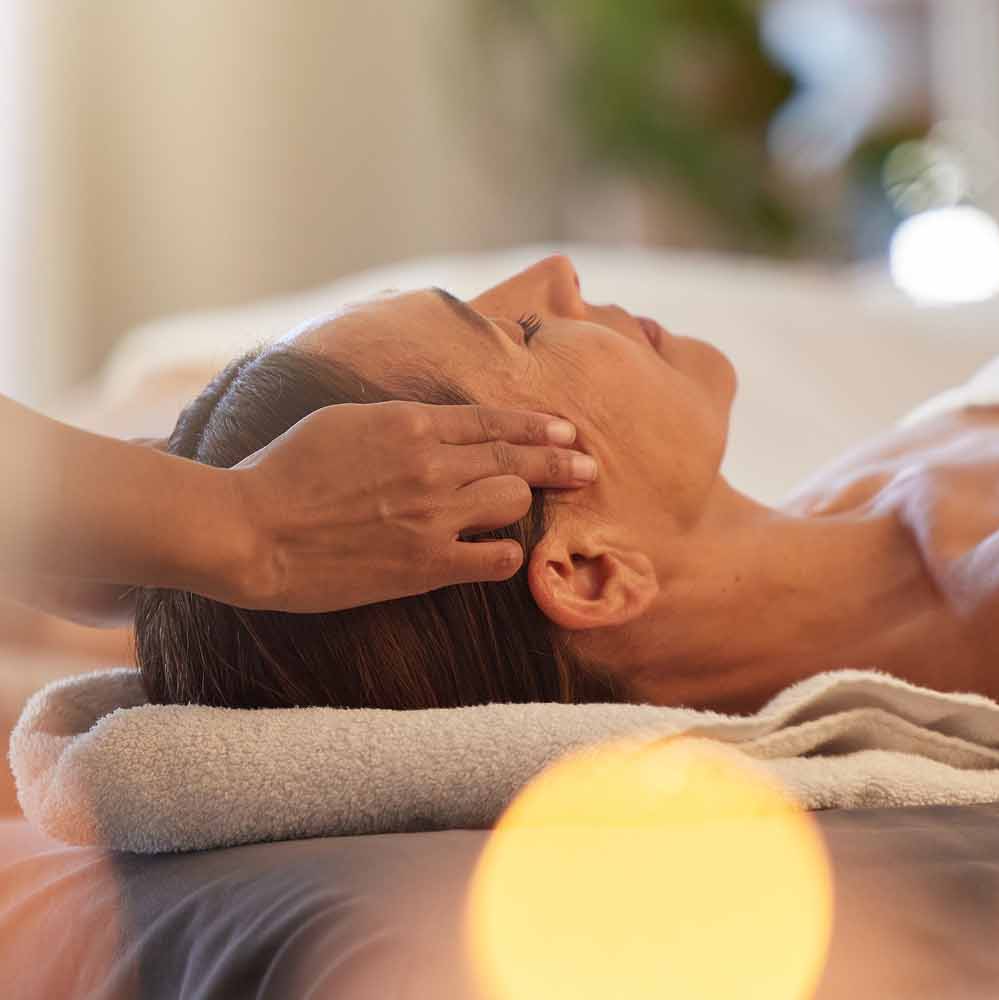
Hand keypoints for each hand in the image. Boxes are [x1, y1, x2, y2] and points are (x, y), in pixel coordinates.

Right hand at [222, 401, 596, 611]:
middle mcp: (432, 465)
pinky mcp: (426, 565)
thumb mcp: (344, 420)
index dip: (537, 426)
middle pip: (517, 458)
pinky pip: (494, 558)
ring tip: (541, 505)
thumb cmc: (284, 470)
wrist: (252, 530)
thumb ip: (400, 421)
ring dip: (529, 501)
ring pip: (513, 500)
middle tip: (589, 467)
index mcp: (410, 423)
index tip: (566, 431)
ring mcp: (433, 516)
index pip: (493, 421)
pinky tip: (506, 552)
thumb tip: (436, 424)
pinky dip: (508, 553)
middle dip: (560, 461)